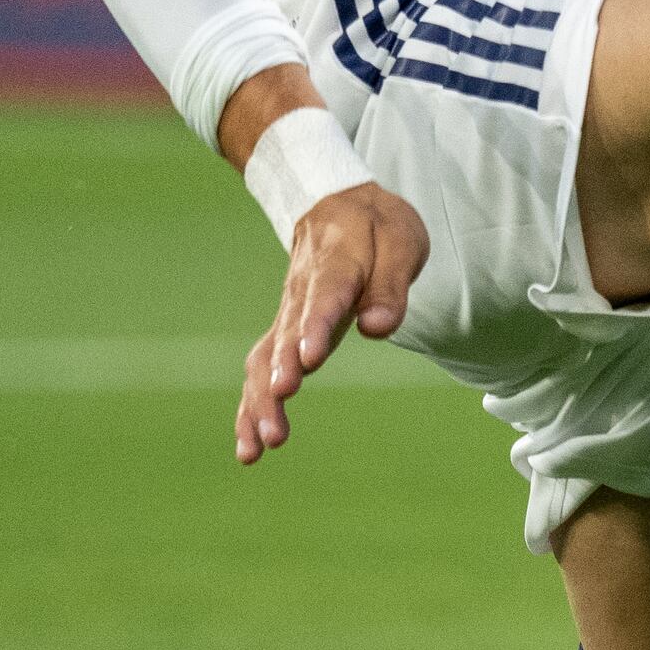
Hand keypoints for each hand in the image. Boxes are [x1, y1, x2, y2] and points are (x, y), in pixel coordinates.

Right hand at [240, 178, 426, 463]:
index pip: (324, 300)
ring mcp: (287, 315)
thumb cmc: (375, 226)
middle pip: (285, 338)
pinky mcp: (283, 332)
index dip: (315, 330)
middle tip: (278, 410)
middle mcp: (301, 295)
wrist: (336, 203)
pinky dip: (251, 407)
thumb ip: (390, 287)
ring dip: (259, 403)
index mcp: (335, 267)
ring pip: (264, 361)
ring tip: (259, 446)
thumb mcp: (400, 243)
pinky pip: (259, 370)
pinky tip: (249, 446)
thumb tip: (378, 329)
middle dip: (279, 376)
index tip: (307, 361)